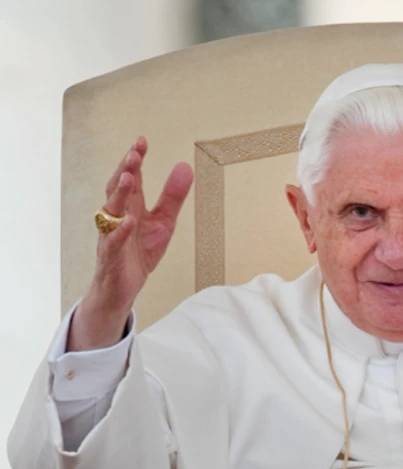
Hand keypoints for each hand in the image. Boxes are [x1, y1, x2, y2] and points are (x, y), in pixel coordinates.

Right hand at [67, 137, 193, 350]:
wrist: (123, 287)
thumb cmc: (139, 252)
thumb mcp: (164, 222)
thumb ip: (173, 196)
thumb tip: (185, 167)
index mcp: (131, 206)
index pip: (132, 177)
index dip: (135, 159)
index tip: (142, 140)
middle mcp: (118, 216)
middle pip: (118, 188)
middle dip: (125, 170)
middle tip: (133, 153)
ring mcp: (112, 235)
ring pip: (111, 211)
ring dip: (119, 194)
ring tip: (129, 177)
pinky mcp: (111, 256)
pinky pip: (113, 241)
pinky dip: (120, 231)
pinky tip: (129, 221)